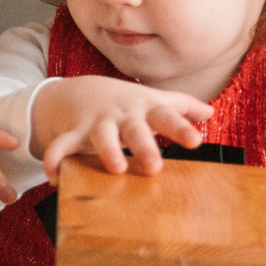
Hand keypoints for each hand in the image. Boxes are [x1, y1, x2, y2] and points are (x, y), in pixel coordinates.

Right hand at [32, 75, 212, 178]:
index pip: (166, 117)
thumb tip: (211, 112)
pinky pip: (62, 145)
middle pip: (135, 129)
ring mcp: (96, 123)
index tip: (196, 141)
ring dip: (107, 150)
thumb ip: (181, 106)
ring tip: (117, 168)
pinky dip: (55, 158)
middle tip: (155, 166)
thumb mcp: (153, 99)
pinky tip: (54, 175)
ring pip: (101, 136)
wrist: (77, 90)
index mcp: (144, 109)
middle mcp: (122, 116)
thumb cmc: (124, 102)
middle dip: (144, 146)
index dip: (180, 128)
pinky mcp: (73, 132)